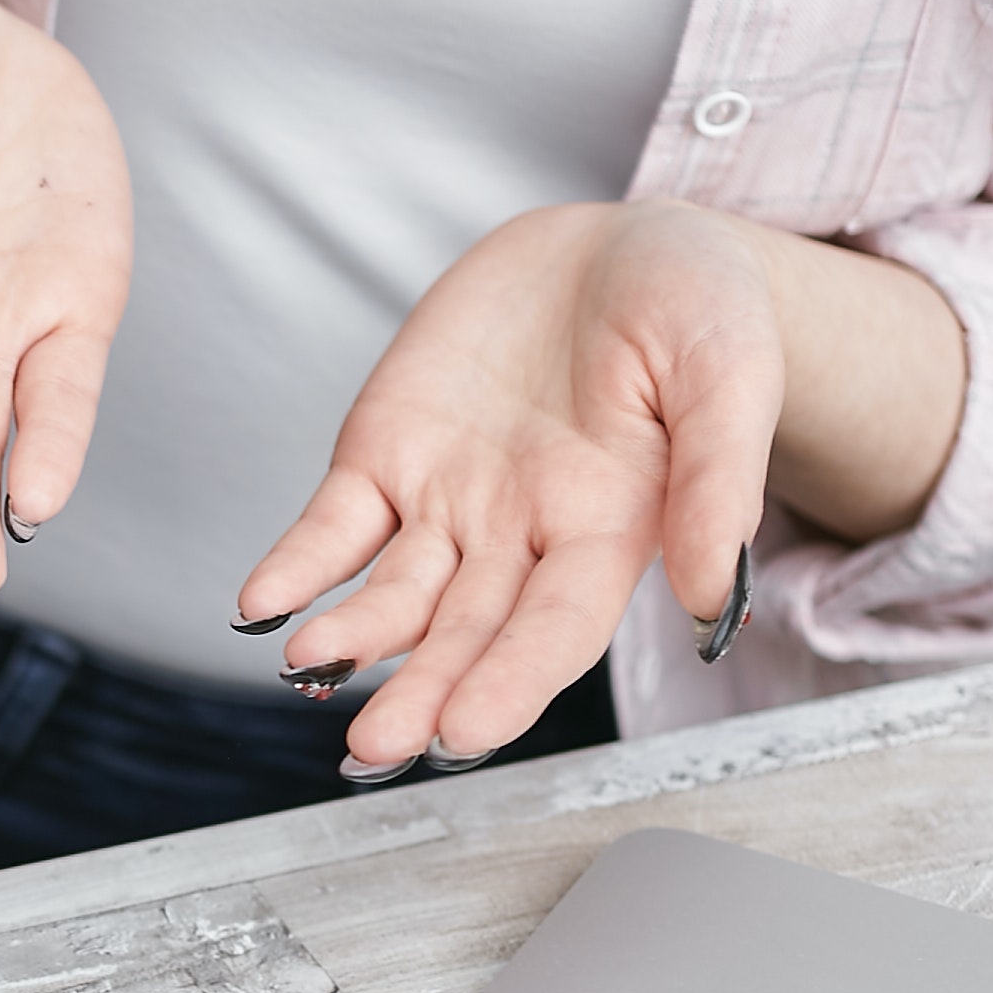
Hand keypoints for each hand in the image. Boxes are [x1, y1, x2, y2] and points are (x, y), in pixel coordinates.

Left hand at [240, 202, 781, 772]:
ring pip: (394, 596)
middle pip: (465, 633)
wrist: (618, 246)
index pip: (555, 630)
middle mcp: (521, 537)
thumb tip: (707, 597)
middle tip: (378, 745)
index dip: (511, 681)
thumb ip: (718, 480)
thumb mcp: (730, 371)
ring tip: (311, 664)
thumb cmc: (696, 308)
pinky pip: (333, 528)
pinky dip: (297, 567)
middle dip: (421, 690)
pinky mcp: (387, 458)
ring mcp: (448, 504)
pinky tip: (262, 603)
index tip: (465, 731)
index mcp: (610, 531)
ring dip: (353, 639)